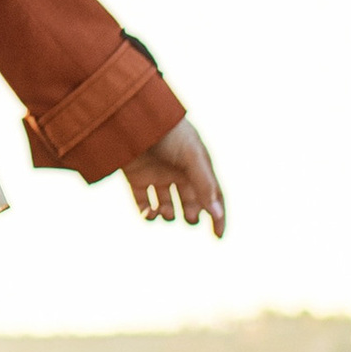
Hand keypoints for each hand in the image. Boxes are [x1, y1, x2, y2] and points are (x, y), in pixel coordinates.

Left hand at [122, 120, 225, 234]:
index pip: (212, 194)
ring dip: (168, 215)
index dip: (217, 215)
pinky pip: (143, 202)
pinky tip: (149, 213)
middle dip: (191, 214)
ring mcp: (156, 175)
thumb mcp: (191, 156)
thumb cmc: (168, 132)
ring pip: (166, 205)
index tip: (218, 236)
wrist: (132, 115)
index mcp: (196, 165)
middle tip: (189, 217)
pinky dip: (147, 213)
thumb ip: (205, 184)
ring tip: (166, 212)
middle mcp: (178, 172)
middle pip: (190, 202)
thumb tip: (217, 214)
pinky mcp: (136, 178)